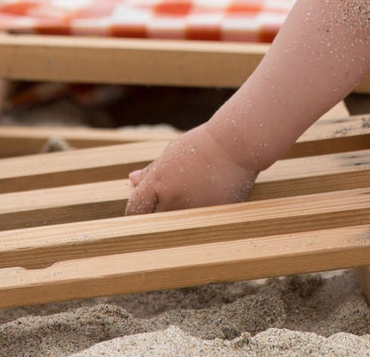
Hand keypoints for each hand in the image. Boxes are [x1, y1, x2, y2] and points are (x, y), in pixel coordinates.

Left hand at [124, 123, 257, 214]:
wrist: (238, 144)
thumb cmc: (204, 143)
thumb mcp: (172, 152)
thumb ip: (151, 170)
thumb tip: (132, 179)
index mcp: (157, 183)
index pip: (134, 210)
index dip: (135, 213)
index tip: (141, 212)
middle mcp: (171, 200)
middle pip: (152, 223)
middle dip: (156, 218)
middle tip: (167, 210)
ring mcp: (191, 211)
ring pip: (175, 227)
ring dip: (177, 220)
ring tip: (192, 202)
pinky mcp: (211, 217)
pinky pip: (198, 224)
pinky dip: (200, 217)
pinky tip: (210, 200)